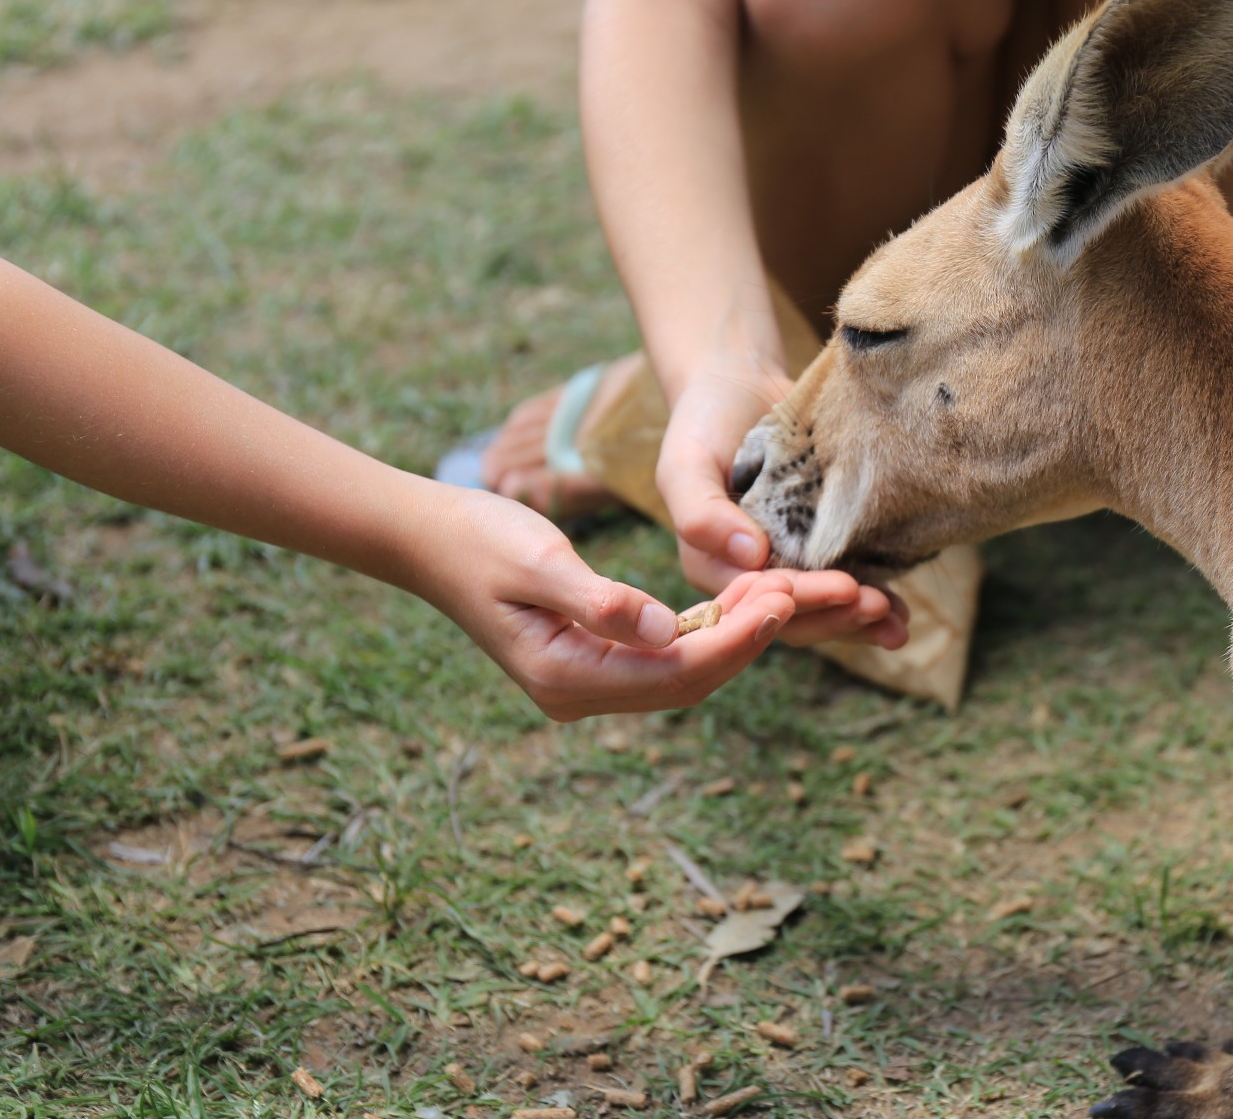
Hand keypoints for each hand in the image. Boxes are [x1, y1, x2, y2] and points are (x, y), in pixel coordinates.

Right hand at [406, 484, 797, 719]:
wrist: (429, 539)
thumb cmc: (479, 538)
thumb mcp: (539, 560)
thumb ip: (601, 600)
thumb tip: (666, 632)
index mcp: (565, 677)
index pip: (674, 672)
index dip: (736, 639)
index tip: (784, 600)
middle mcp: (578, 694)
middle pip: (688, 682)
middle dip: (750, 641)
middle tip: (803, 593)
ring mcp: (586, 683)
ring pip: (684, 673)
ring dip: (736, 637)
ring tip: (784, 590)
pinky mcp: (593, 661)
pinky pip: (667, 657)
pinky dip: (710, 630)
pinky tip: (744, 597)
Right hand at [657, 357, 906, 648]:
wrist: (739, 387)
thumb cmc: (705, 422)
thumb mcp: (686, 462)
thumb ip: (700, 513)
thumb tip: (751, 556)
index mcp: (711, 568)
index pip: (760, 600)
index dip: (804, 600)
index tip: (845, 590)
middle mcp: (748, 578)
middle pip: (795, 617)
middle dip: (838, 617)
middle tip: (879, 606)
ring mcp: (786, 566)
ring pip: (822, 611)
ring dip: (859, 621)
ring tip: (897, 622)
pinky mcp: (818, 550)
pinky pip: (842, 587)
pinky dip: (871, 603)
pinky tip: (901, 612)